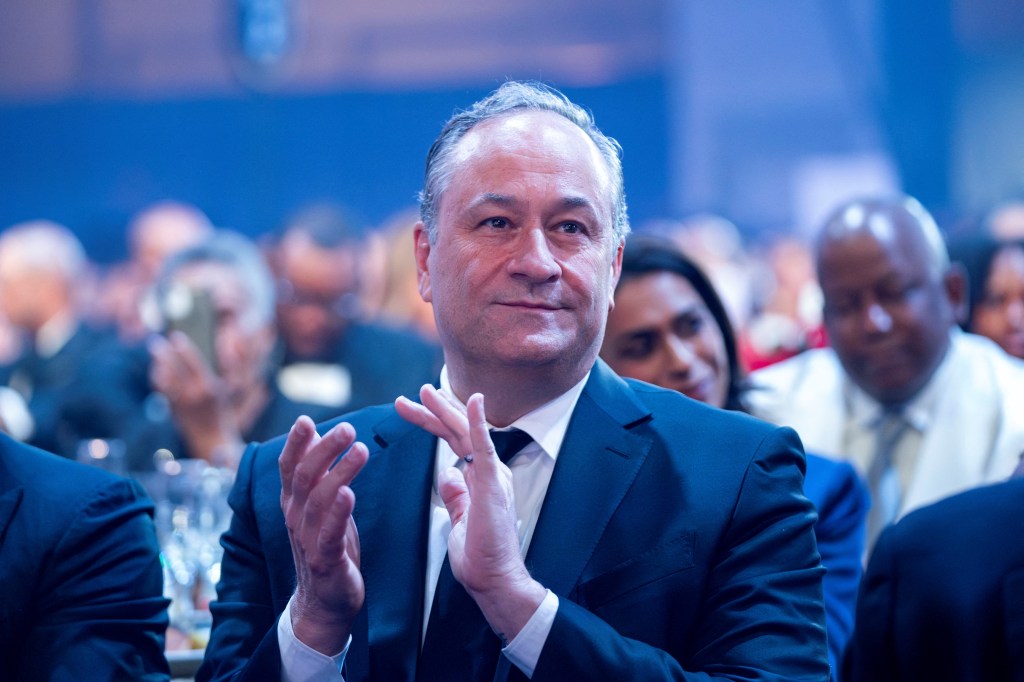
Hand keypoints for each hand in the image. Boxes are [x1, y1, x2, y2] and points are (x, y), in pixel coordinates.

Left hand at [149, 332, 239, 464]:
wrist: (212, 438)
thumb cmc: (220, 410)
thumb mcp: (224, 389)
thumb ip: (210, 372)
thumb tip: (196, 352)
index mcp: (208, 386)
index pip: (193, 361)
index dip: (182, 347)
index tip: (175, 336)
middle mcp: (193, 394)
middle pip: (173, 367)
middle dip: (163, 353)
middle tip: (155, 342)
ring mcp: (180, 402)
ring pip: (163, 378)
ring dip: (158, 365)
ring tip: (156, 354)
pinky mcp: (171, 409)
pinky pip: (161, 389)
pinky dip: (157, 378)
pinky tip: (157, 370)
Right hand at [279, 416, 368, 654]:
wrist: (324, 602)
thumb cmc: (326, 545)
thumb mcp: (320, 505)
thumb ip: (318, 471)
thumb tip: (317, 431)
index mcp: (294, 502)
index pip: (289, 466)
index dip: (296, 443)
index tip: (305, 419)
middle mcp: (295, 517)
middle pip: (304, 476)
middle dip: (324, 450)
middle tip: (347, 429)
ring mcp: (308, 538)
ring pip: (319, 499)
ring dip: (339, 472)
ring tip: (360, 450)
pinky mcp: (325, 559)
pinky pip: (330, 532)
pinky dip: (339, 511)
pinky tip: (349, 493)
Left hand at [395, 387, 545, 640]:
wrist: (495, 580)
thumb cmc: (480, 557)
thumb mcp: (460, 520)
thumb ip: (456, 496)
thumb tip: (448, 474)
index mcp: (481, 480)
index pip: (456, 443)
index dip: (436, 423)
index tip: (415, 408)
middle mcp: (490, 472)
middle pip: (458, 432)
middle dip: (435, 411)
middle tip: (414, 393)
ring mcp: (493, 476)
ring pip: (466, 433)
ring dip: (445, 410)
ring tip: (425, 391)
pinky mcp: (492, 484)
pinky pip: (484, 447)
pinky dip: (477, 422)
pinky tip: (474, 401)